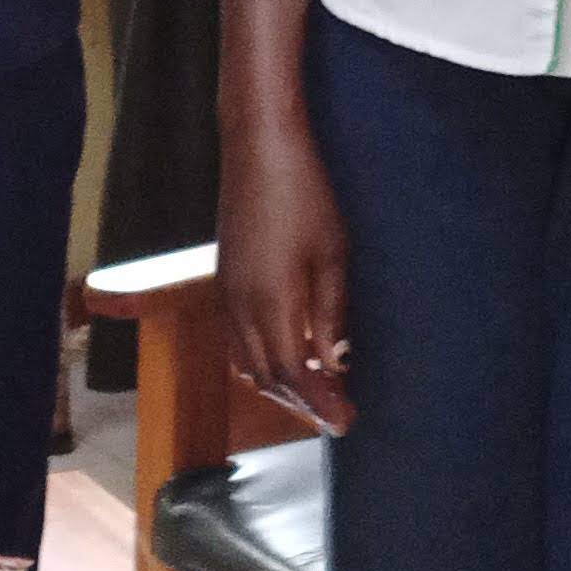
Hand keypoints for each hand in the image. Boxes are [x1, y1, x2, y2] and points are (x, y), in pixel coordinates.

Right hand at [220, 111, 352, 433]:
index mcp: (270, 302)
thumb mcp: (331, 254)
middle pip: (266, 377)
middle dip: (301, 403)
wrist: (258, 148)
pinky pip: (236, 340)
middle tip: (337, 416)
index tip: (346, 422)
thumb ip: (330, 314)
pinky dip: (261, 361)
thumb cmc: (302, 193)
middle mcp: (240, 307)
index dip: (320, 403)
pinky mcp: (224, 280)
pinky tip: (285, 357)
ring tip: (314, 396)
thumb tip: (334, 363)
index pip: (293, 374)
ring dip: (279, 386)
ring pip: (247, 362)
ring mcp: (226, 294)